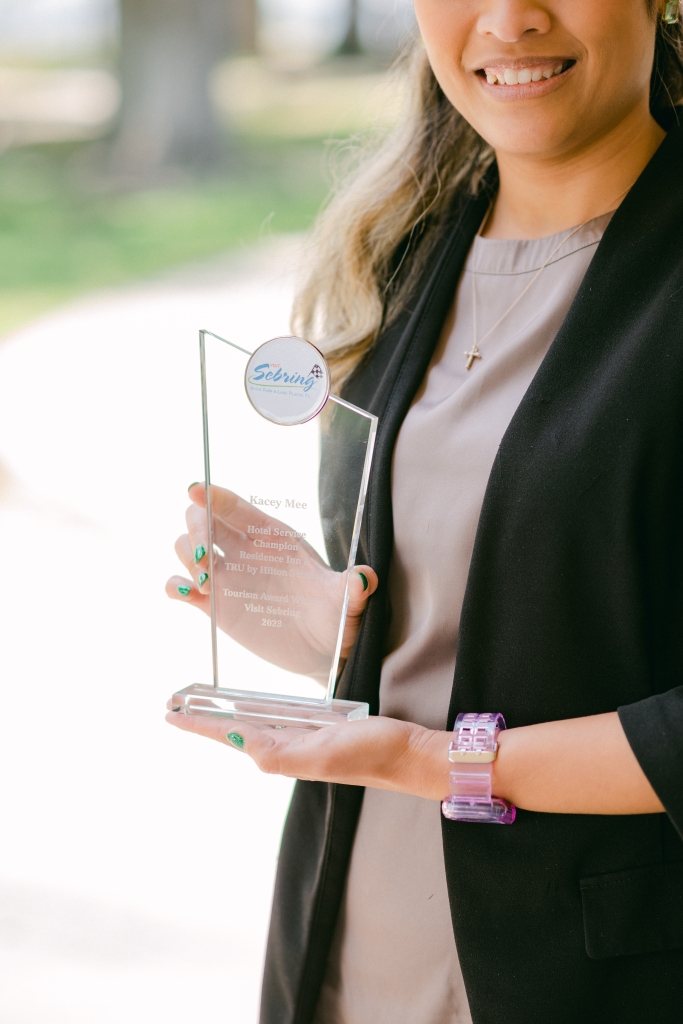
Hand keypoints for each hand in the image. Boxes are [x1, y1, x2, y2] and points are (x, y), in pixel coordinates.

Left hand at [165, 708, 452, 800]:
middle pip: (235, 728)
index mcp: (278, 753)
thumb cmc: (368, 755)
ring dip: (226, 714)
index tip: (168, 712)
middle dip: (203, 718)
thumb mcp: (319, 757)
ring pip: (253, 723)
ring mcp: (302, 739)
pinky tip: (254, 708)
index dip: (197, 723)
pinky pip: (278, 718)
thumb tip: (237, 741)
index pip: (228, 734)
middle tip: (174, 704)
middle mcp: (285, 747)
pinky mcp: (320, 729)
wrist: (407, 756)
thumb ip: (277, 754)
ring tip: (203, 704)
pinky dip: (257, 710)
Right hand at [166, 483, 377, 679]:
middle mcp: (245, 551)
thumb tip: (365, 578)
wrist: (324, 654)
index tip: (196, 489)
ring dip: (186, 557)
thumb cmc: (337, 618)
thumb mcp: (345, 602)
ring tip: (207, 582)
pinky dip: (175, 585)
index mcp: (273, 537)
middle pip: (203, 519)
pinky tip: (188, 593)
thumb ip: (352, 588)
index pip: (238, 507)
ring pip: (186, 547)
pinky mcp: (215, 607)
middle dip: (196, 529)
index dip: (215, 495)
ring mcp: (227, 578)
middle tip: (206, 558)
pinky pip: (180, 586)